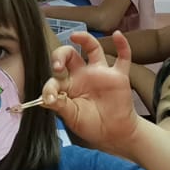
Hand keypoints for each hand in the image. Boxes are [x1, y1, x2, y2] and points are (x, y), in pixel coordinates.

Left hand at [39, 32, 143, 153]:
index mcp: (69, 85)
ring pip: (92, 48)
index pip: (56, 78)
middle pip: (69, 55)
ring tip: (75, 36)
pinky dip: (122, 45)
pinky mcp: (118, 76)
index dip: (50, 87)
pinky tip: (117, 35)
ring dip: (84, 39)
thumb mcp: (72, 118)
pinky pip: (123, 57)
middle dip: (60, 55)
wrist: (114, 134)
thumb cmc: (92, 125)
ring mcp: (101, 73)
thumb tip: (45, 99)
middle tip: (58, 65)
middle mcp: (83, 74)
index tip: (49, 97)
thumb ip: (61, 106)